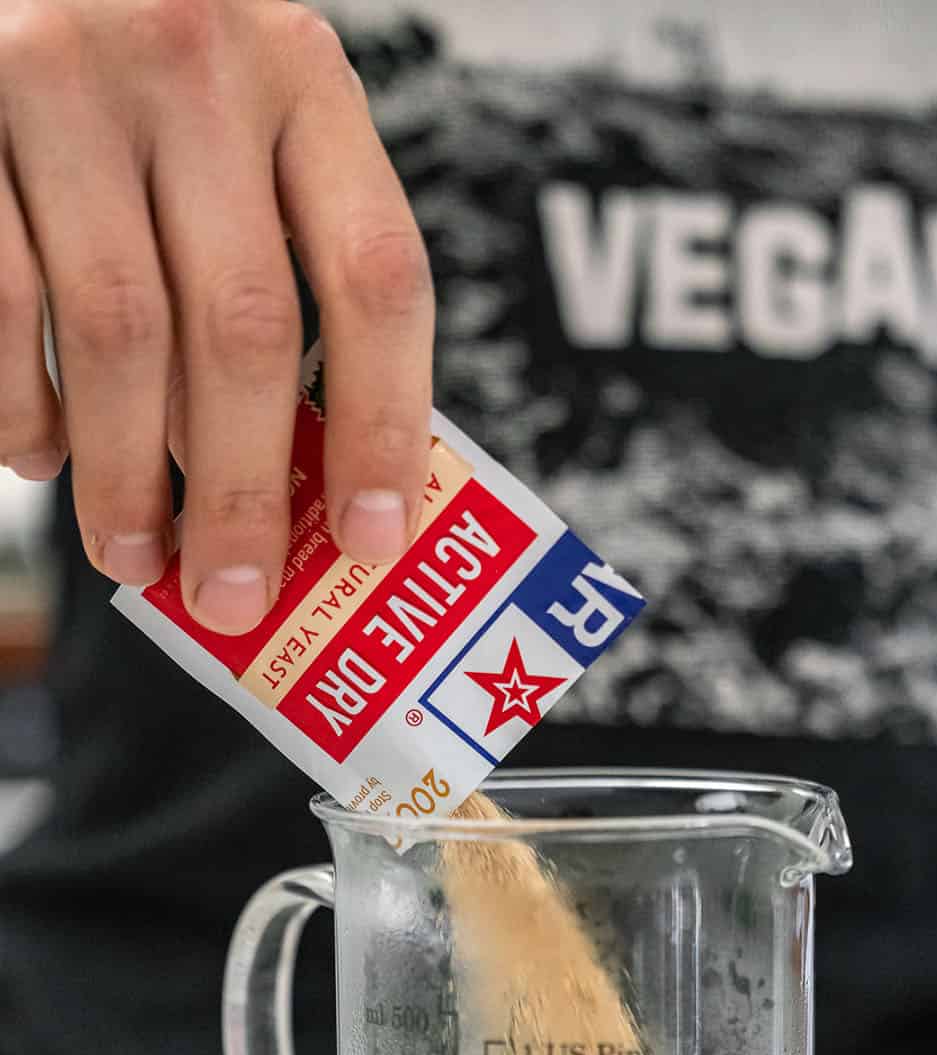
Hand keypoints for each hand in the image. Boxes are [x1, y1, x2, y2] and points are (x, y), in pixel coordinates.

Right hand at [0, 0, 433, 631]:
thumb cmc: (149, 78)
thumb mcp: (247, 129)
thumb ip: (280, 263)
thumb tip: (300, 477)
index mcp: (304, 77)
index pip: (376, 278)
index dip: (383, 427)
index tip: (374, 540)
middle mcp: (196, 63)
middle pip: (246, 328)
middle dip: (242, 492)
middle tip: (237, 594)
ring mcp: (67, 79)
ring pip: (119, 331)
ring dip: (126, 473)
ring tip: (134, 554)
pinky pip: (0, 301)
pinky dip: (23, 406)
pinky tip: (40, 457)